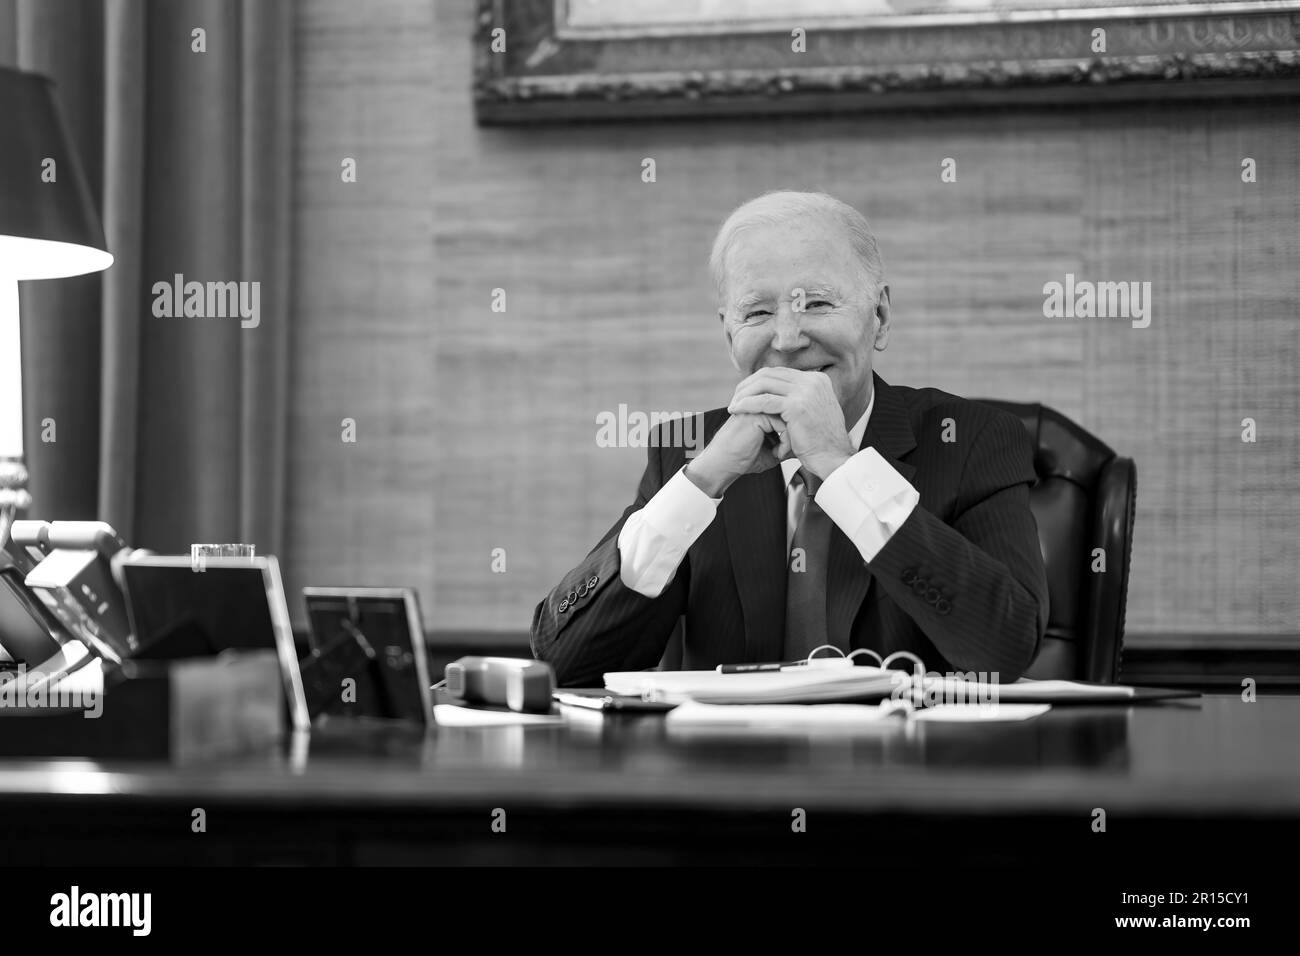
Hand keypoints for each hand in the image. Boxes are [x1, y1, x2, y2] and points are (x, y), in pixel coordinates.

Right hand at [684, 412, 784, 496]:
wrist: (722, 464)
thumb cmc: (743, 459)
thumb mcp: (771, 449)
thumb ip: (787, 440)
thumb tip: (806, 442)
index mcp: (761, 409)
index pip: (789, 413)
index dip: (794, 433)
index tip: (788, 451)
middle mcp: (759, 405)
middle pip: (791, 413)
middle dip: (794, 435)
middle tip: (787, 453)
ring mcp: (757, 407)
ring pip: (789, 417)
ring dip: (790, 438)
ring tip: (781, 453)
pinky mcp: (756, 414)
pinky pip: (783, 423)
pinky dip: (785, 441)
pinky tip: (777, 453)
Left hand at [726, 368, 855, 479]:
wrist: (832, 458)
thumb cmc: (820, 441)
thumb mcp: (813, 410)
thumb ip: (800, 397)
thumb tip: (780, 393)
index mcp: (817, 379)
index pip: (780, 372)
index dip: (759, 381)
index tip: (745, 392)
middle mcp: (813, 380)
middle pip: (770, 374)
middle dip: (749, 385)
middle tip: (735, 398)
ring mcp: (806, 391)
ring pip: (764, 384)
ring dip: (744, 394)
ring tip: (733, 406)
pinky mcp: (797, 405)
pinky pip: (764, 401)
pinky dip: (747, 404)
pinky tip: (737, 410)